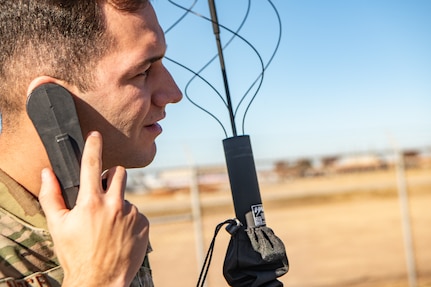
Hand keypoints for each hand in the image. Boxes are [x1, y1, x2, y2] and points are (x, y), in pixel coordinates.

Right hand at [39, 131, 148, 286]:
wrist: (100, 281)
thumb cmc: (75, 254)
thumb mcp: (58, 226)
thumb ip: (51, 196)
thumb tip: (47, 173)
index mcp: (92, 202)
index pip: (92, 164)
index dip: (94, 146)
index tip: (96, 135)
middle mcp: (115, 204)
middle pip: (119, 173)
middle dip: (110, 177)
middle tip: (101, 193)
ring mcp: (132, 214)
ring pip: (126, 196)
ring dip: (118, 204)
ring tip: (108, 225)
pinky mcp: (144, 224)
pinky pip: (136, 213)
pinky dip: (128, 219)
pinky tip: (119, 234)